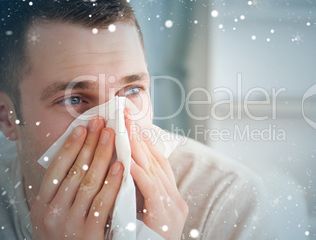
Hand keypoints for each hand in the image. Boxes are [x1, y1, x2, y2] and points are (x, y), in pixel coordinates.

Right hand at [30, 117, 123, 239]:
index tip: (83, 127)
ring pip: (89, 183)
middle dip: (91, 144)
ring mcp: (69, 224)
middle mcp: (52, 213)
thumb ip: (64, 190)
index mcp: (42, 205)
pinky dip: (112, 182)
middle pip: (75, 171)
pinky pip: (103, 202)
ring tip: (113, 137)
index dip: (71, 146)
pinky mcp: (89, 234)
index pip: (56, 169)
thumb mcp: (56, 214)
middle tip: (103, 124)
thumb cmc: (66, 237)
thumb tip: (79, 156)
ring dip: (103, 156)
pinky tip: (121, 165)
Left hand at [125, 109, 188, 239]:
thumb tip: (125, 174)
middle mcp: (176, 198)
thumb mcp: (149, 215)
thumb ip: (143, 195)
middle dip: (140, 137)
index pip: (158, 163)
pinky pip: (150, 189)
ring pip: (153, 170)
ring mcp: (173, 206)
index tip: (131, 125)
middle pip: (156, 160)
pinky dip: (139, 172)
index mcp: (172, 197)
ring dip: (137, 148)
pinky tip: (127, 159)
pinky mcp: (165, 215)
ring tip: (124, 128)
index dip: (145, 142)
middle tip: (126, 116)